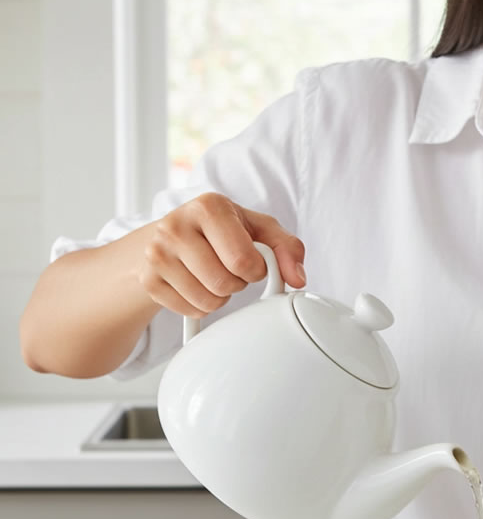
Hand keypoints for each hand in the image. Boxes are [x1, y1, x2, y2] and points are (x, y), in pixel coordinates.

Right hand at [139, 193, 305, 317]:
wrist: (172, 235)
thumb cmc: (223, 230)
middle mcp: (175, 225)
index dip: (256, 269)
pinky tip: (197, 284)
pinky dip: (202, 306)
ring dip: (220, 296)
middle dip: (237, 283)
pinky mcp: (148, 280)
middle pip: (224, 284)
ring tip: (214, 274)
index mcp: (209, 206)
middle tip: (230, 268)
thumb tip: (298, 279)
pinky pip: (191, 311)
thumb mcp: (259, 229)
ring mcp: (156, 253)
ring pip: (208, 302)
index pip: (243, 261)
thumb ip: (288, 248)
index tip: (252, 261)